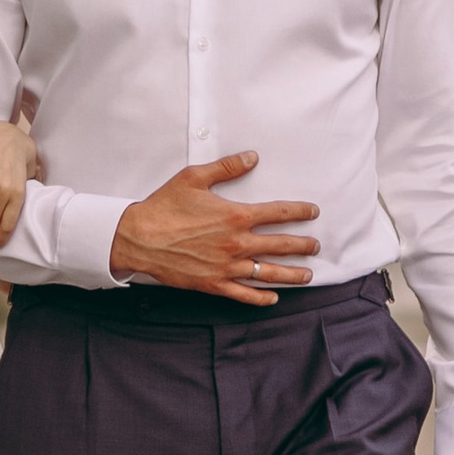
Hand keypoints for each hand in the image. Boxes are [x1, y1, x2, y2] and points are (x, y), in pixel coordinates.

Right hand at [109, 153, 318, 305]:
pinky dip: (261, 297)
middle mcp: (237, 243)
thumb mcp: (194, 177)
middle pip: (281, 245)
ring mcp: (227, 266)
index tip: (313, 212)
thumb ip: (227, 167)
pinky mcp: (213, 283)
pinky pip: (244, 294)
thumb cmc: (163, 207)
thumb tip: (251, 157)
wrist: (138, 238)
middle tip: (315, 246)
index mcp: (235, 215)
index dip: (300, 211)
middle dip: (303, 245)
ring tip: (307, 275)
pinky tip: (273, 297)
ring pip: (268, 273)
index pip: (279, 213)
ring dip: (292, 275)